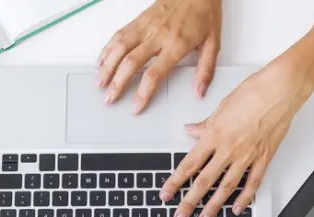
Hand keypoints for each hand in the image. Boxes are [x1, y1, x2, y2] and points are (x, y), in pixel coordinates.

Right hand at [96, 0, 221, 112]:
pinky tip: (102, 60)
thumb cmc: (205, 13)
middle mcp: (158, 35)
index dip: (143, 92)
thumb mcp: (213, 43)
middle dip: (118, 83)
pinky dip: (108, 48)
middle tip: (110, 99)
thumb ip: (206, 70)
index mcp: (176, 44)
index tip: (136, 106)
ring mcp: (146, 26)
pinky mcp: (139, 19)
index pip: (155, 73)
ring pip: (120, 47)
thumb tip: (199, 91)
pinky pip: (119, 34)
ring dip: (107, 67)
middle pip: (132, 62)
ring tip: (100, 83)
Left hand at [163, 59, 313, 216]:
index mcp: (215, 135)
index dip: (175, 182)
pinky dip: (245, 198)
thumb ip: (206, 124)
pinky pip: (252, 183)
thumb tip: (191, 131)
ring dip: (214, 206)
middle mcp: (229, 149)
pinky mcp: (264, 158)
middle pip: (204, 181)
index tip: (166, 194)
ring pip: (226, 187)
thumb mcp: (221, 107)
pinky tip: (237, 209)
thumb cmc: (253, 92)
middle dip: (189, 202)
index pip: (189, 164)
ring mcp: (247, 156)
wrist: (280, 90)